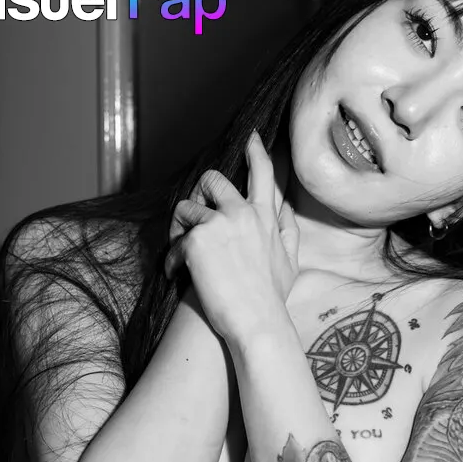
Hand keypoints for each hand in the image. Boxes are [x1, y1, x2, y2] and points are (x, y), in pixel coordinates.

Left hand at [164, 131, 299, 341]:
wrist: (258, 323)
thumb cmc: (272, 300)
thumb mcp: (290, 262)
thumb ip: (287, 231)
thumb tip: (285, 209)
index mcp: (265, 218)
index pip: (262, 175)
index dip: (256, 153)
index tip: (252, 138)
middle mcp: (243, 214)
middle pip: (212, 180)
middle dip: (198, 193)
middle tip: (191, 218)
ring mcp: (218, 225)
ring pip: (186, 208)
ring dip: (179, 229)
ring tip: (180, 253)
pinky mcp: (196, 242)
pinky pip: (174, 242)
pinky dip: (172, 261)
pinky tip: (177, 277)